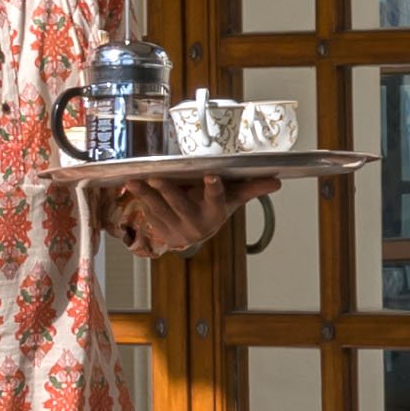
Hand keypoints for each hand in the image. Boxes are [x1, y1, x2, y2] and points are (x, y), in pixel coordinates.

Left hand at [103, 176, 240, 258]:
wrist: (196, 234)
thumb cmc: (214, 209)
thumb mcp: (231, 200)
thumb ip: (250, 188)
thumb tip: (277, 181)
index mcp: (215, 213)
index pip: (217, 200)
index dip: (214, 189)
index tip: (212, 176)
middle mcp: (196, 224)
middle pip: (181, 206)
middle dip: (168, 191)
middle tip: (157, 177)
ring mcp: (176, 229)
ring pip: (159, 210)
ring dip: (146, 195)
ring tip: (135, 180)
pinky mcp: (161, 231)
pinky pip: (149, 214)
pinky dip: (140, 200)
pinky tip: (132, 186)